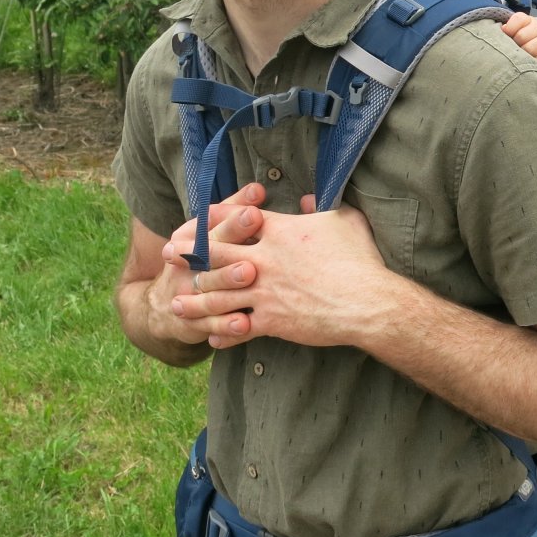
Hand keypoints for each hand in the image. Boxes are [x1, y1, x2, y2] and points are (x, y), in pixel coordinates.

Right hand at [156, 182, 265, 344]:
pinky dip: (225, 325)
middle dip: (230, 244)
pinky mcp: (192, 321)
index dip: (233, 218)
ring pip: (210, 286)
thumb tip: (258, 189)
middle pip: (210, 251)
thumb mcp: (210, 234)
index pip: (212, 224)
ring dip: (228, 281)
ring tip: (250, 275)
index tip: (254, 212)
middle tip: (253, 234)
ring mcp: (188, 292)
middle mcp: (188, 263)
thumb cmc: (201, 261)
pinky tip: (244, 324)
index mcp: (193, 238)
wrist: (163, 307)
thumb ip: (233, 211)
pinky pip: (210, 324)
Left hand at [168, 194, 397, 349]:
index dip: (212, 216)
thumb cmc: (360, 259)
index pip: (235, 218)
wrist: (367, 302)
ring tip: (177, 302)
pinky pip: (236, 329)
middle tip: (169, 253)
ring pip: (216, 294)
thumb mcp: (345, 220)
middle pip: (214, 254)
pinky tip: (211, 337)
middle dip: (187, 253)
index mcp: (279, 231)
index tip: (196, 217)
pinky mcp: (270, 321)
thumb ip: (322, 207)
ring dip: (194, 298)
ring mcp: (263, 292)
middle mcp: (264, 260)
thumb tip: (310, 198)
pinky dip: (222, 334)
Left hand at [501, 12, 536, 68]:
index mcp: (528, 20)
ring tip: (519, 55)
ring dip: (522, 54)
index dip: (509, 28)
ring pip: (530, 49)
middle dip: (514, 43)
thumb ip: (509, 27)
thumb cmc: (526, 34)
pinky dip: (531, 62)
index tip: (506, 34)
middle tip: (512, 47)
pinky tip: (528, 61)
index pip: (518, 20)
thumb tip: (503, 29)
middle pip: (521, 36)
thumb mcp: (518, 27)